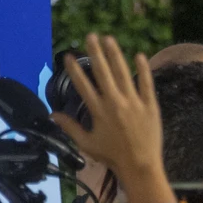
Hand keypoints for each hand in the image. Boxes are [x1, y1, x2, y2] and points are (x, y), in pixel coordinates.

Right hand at [49, 35, 164, 194]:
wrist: (141, 167)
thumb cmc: (112, 156)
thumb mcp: (86, 144)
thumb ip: (69, 127)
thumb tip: (51, 114)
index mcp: (98, 111)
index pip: (83, 85)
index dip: (74, 69)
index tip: (68, 56)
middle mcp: (115, 102)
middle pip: (103, 72)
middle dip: (95, 52)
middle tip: (90, 36)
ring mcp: (134, 103)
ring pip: (123, 73)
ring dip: (116, 55)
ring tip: (109, 39)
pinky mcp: (150, 106)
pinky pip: (146, 84)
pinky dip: (143, 70)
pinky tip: (139, 55)